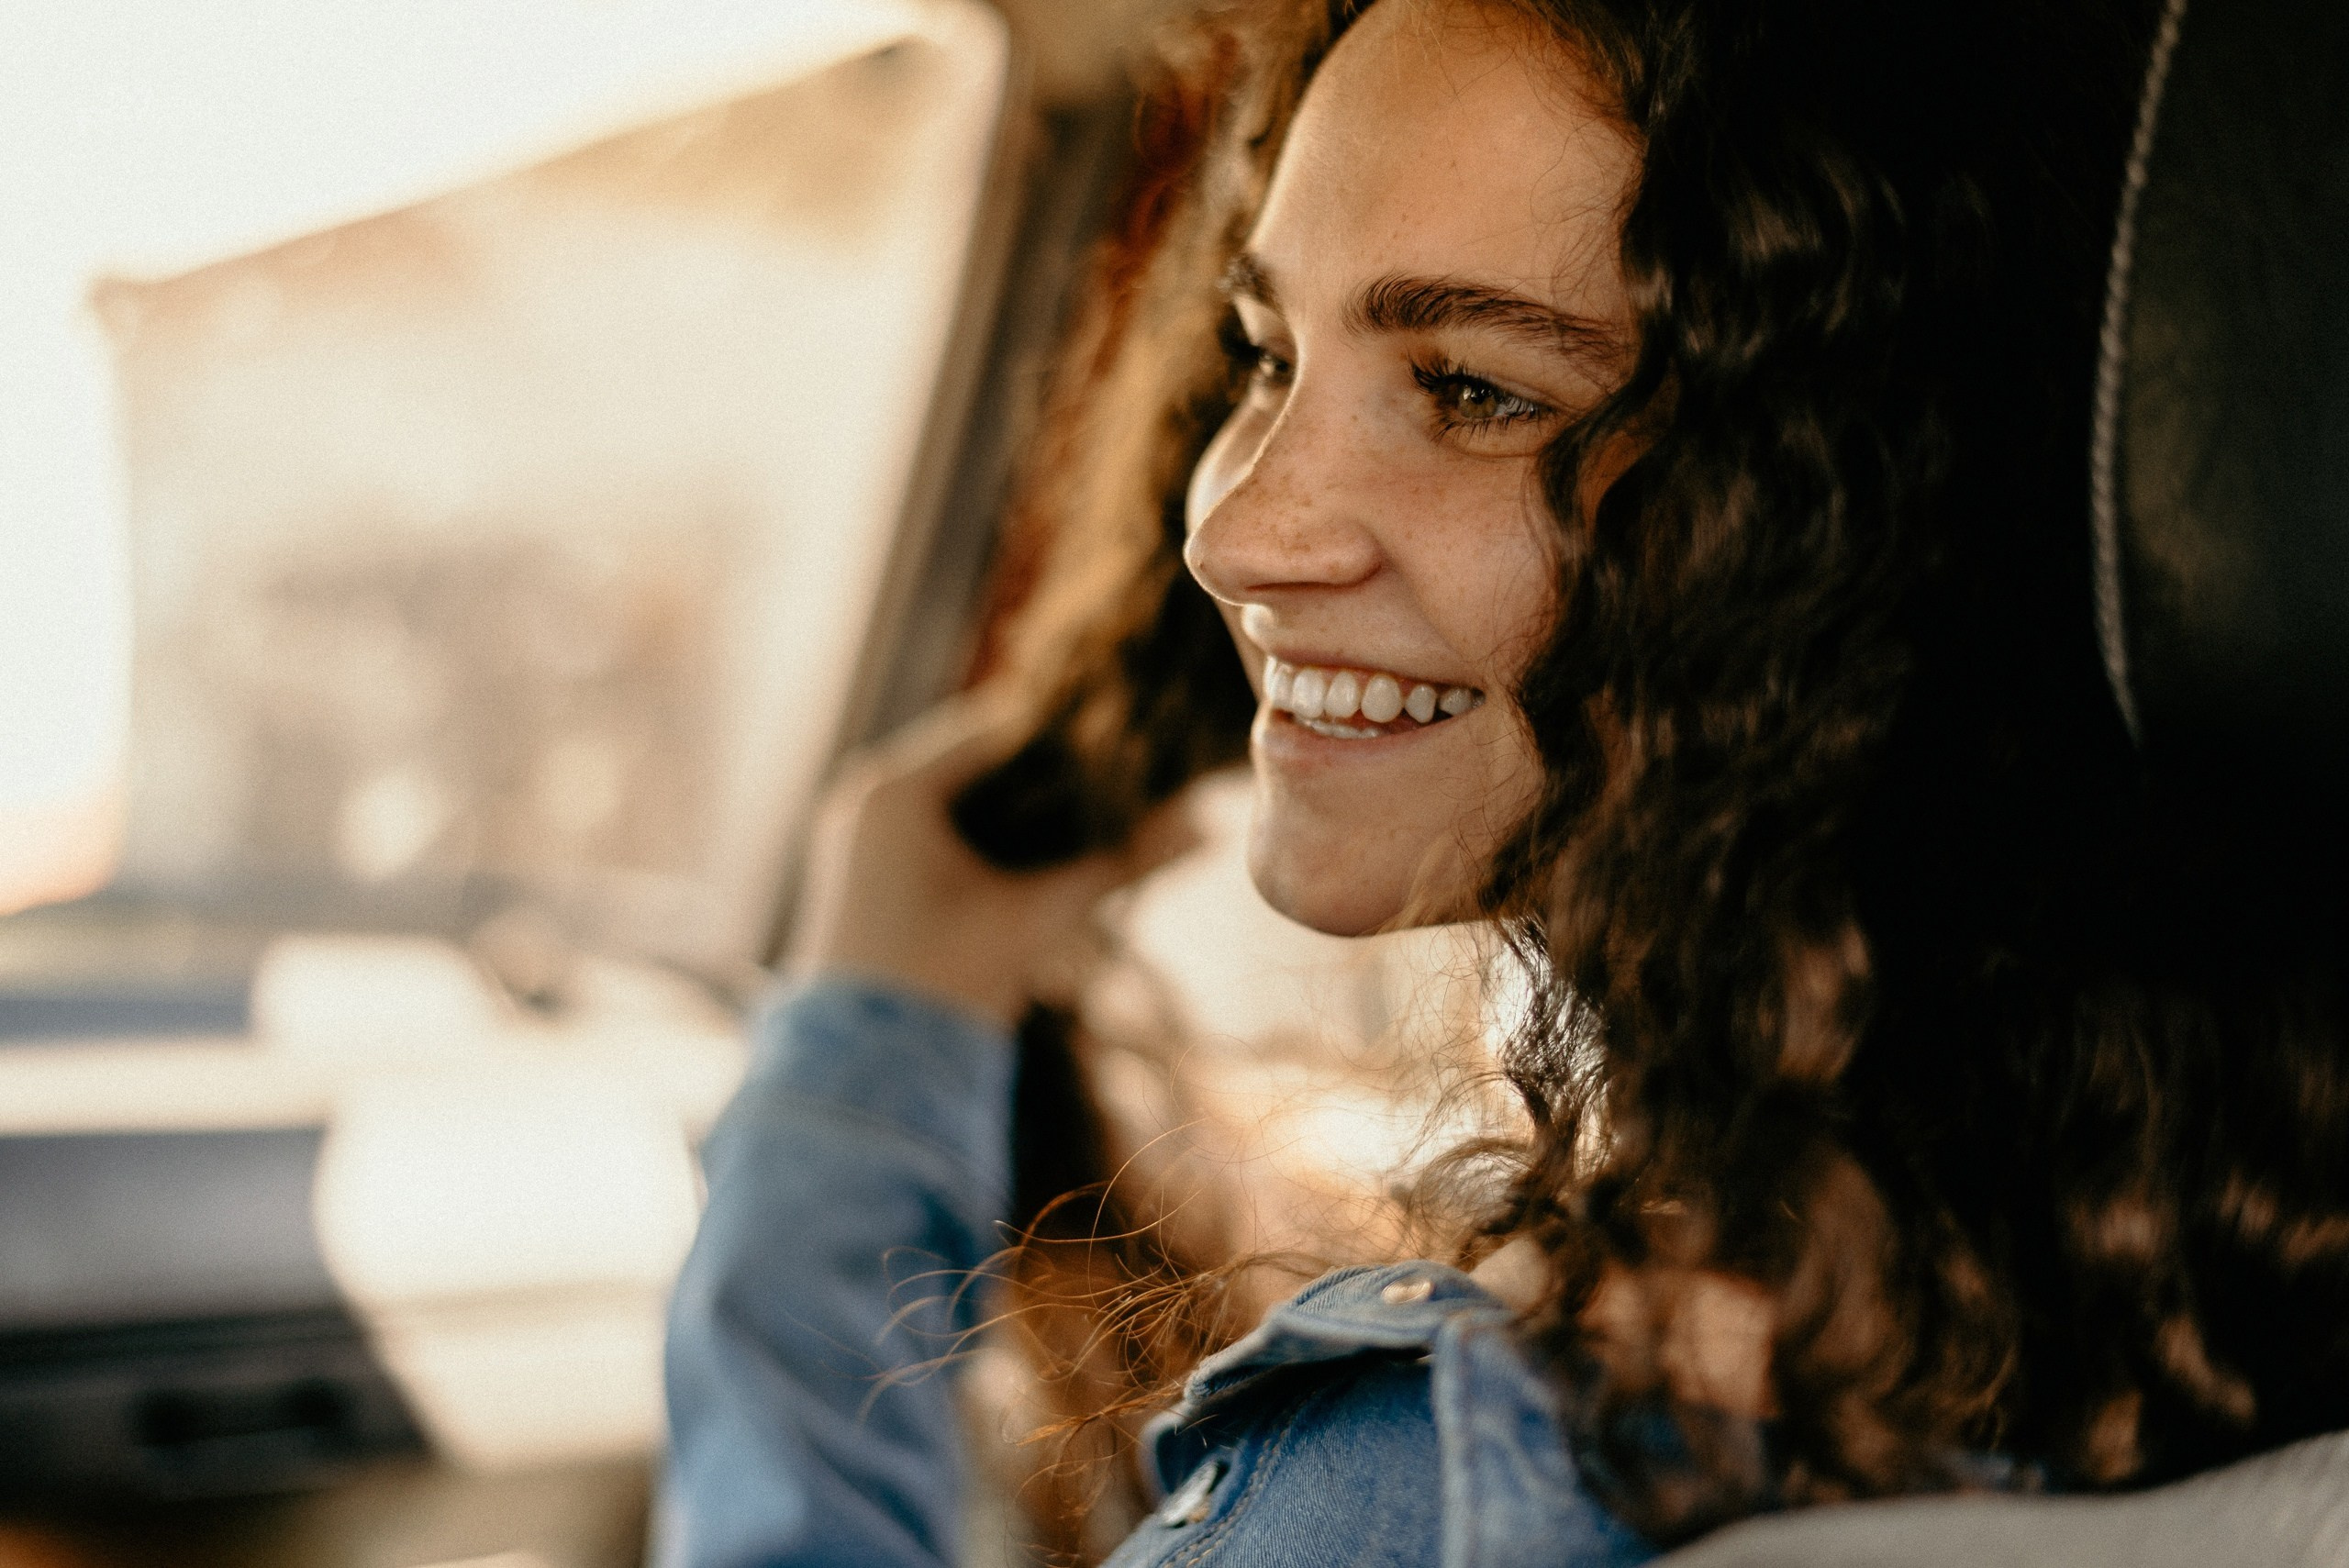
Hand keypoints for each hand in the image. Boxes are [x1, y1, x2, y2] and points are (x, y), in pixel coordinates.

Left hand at [786, 694, 1195, 1029]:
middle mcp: (864, 796)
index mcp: (893, 789)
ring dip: (1018, 802)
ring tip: (1087, 815)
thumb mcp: (1039, 917)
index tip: (1127, 748)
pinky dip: (985, 833)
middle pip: (976, 759)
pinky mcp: (863, 869)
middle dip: (1046, 771)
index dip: (1067, 735)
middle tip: (1118, 782)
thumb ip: (1121, 864)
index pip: (997, 726)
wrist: (870, 1076)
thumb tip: (1205, 828)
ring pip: (958, 794)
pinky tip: (1037, 854)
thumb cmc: (948, 987)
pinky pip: (934, 826)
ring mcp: (857, 833)